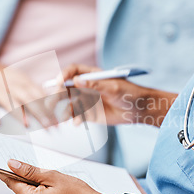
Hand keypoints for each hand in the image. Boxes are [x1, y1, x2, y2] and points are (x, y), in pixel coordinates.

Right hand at [0, 60, 57, 127]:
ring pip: (10, 102)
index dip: (49, 106)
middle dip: (40, 112)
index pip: (39, 94)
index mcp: (22, 80)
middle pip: (28, 99)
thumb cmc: (3, 76)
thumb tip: (50, 101)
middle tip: (49, 125)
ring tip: (27, 124)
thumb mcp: (20, 77)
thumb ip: (33, 89)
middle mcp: (11, 84)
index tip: (56, 118)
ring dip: (19, 114)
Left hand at [0, 159, 110, 193]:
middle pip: (23, 191)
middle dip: (31, 181)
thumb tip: (11, 164)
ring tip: (57, 189)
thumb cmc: (76, 191)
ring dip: (38, 191)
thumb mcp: (52, 176)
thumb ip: (29, 171)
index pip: (12, 183)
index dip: (6, 172)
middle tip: (48, 177)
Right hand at [62, 64, 176, 126]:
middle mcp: (87, 86)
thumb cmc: (130, 94)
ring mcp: (87, 99)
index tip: (58, 82)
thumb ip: (95, 85)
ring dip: (65, 108)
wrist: (139, 110)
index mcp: (92, 75)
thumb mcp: (113, 87)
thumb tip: (77, 81)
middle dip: (58, 92)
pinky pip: (77, 115)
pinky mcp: (89, 113)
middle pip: (66, 86)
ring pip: (69, 102)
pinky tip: (77, 122)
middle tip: (55, 99)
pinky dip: (74, 118)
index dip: (63, 75)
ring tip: (65, 115)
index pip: (73, 71)